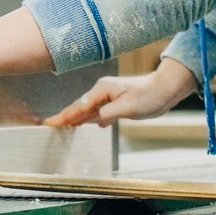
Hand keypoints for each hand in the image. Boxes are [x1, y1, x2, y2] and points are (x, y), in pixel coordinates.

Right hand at [44, 60, 198, 128]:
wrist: (165, 89)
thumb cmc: (149, 96)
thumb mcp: (128, 107)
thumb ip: (109, 113)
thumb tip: (96, 120)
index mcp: (103, 90)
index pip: (79, 106)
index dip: (65, 116)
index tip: (51, 123)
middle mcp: (103, 91)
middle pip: (80, 106)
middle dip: (65, 116)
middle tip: (50, 125)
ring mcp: (109, 96)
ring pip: (88, 109)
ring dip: (76, 117)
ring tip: (63, 125)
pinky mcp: (115, 102)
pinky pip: (98, 111)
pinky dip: (90, 118)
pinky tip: (88, 124)